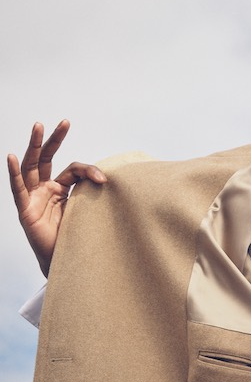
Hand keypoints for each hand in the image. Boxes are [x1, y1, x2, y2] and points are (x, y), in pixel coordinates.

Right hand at [8, 120, 106, 276]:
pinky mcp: (25, 210)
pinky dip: (14, 172)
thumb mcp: (88, 209)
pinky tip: (11, 157)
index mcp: (60, 188)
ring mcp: (33, 198)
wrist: (66, 259)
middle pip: (46, 158)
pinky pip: (18, 189)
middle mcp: (44, 189)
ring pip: (31, 166)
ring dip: (34, 145)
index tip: (103, 179)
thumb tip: (108, 179)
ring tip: (38, 126)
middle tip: (65, 121)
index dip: (89, 170)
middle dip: (54, 139)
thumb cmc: (76, 235)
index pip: (73, 169)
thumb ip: (92, 193)